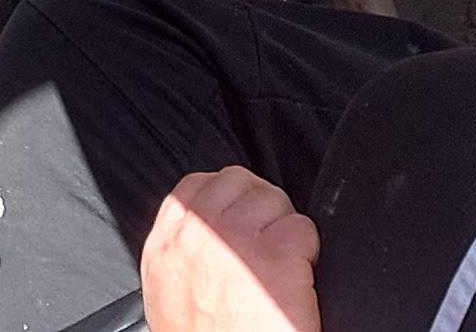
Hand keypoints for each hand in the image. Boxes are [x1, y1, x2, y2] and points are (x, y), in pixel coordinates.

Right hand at [140, 168, 320, 331]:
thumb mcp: (168, 291)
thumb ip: (182, 249)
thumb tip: (203, 225)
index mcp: (166, 246)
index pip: (197, 186)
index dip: (230, 199)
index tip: (244, 221)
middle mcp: (197, 236)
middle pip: (241, 183)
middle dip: (262, 210)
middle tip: (268, 248)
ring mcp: (236, 243)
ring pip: (275, 202)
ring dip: (287, 232)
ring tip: (281, 270)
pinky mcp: (276, 259)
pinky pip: (303, 230)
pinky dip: (309, 255)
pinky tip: (296, 285)